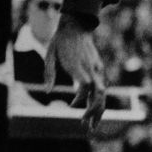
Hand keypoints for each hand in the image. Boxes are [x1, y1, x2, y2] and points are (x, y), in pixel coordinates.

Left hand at [44, 14, 105, 133]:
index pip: (85, 85)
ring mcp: (97, 68)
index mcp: (78, 64)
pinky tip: (93, 112)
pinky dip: (99, 102)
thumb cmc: (60, 40)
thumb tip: (48, 92)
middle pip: (98, 93)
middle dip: (93, 112)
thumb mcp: (50, 53)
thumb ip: (49, 72)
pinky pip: (102, 88)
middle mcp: (90, 67)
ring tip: (91, 126)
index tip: (72, 106)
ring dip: (99, 111)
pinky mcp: (99, 68)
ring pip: (103, 93)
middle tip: (86, 126)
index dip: (80, 98)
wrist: (76, 25)